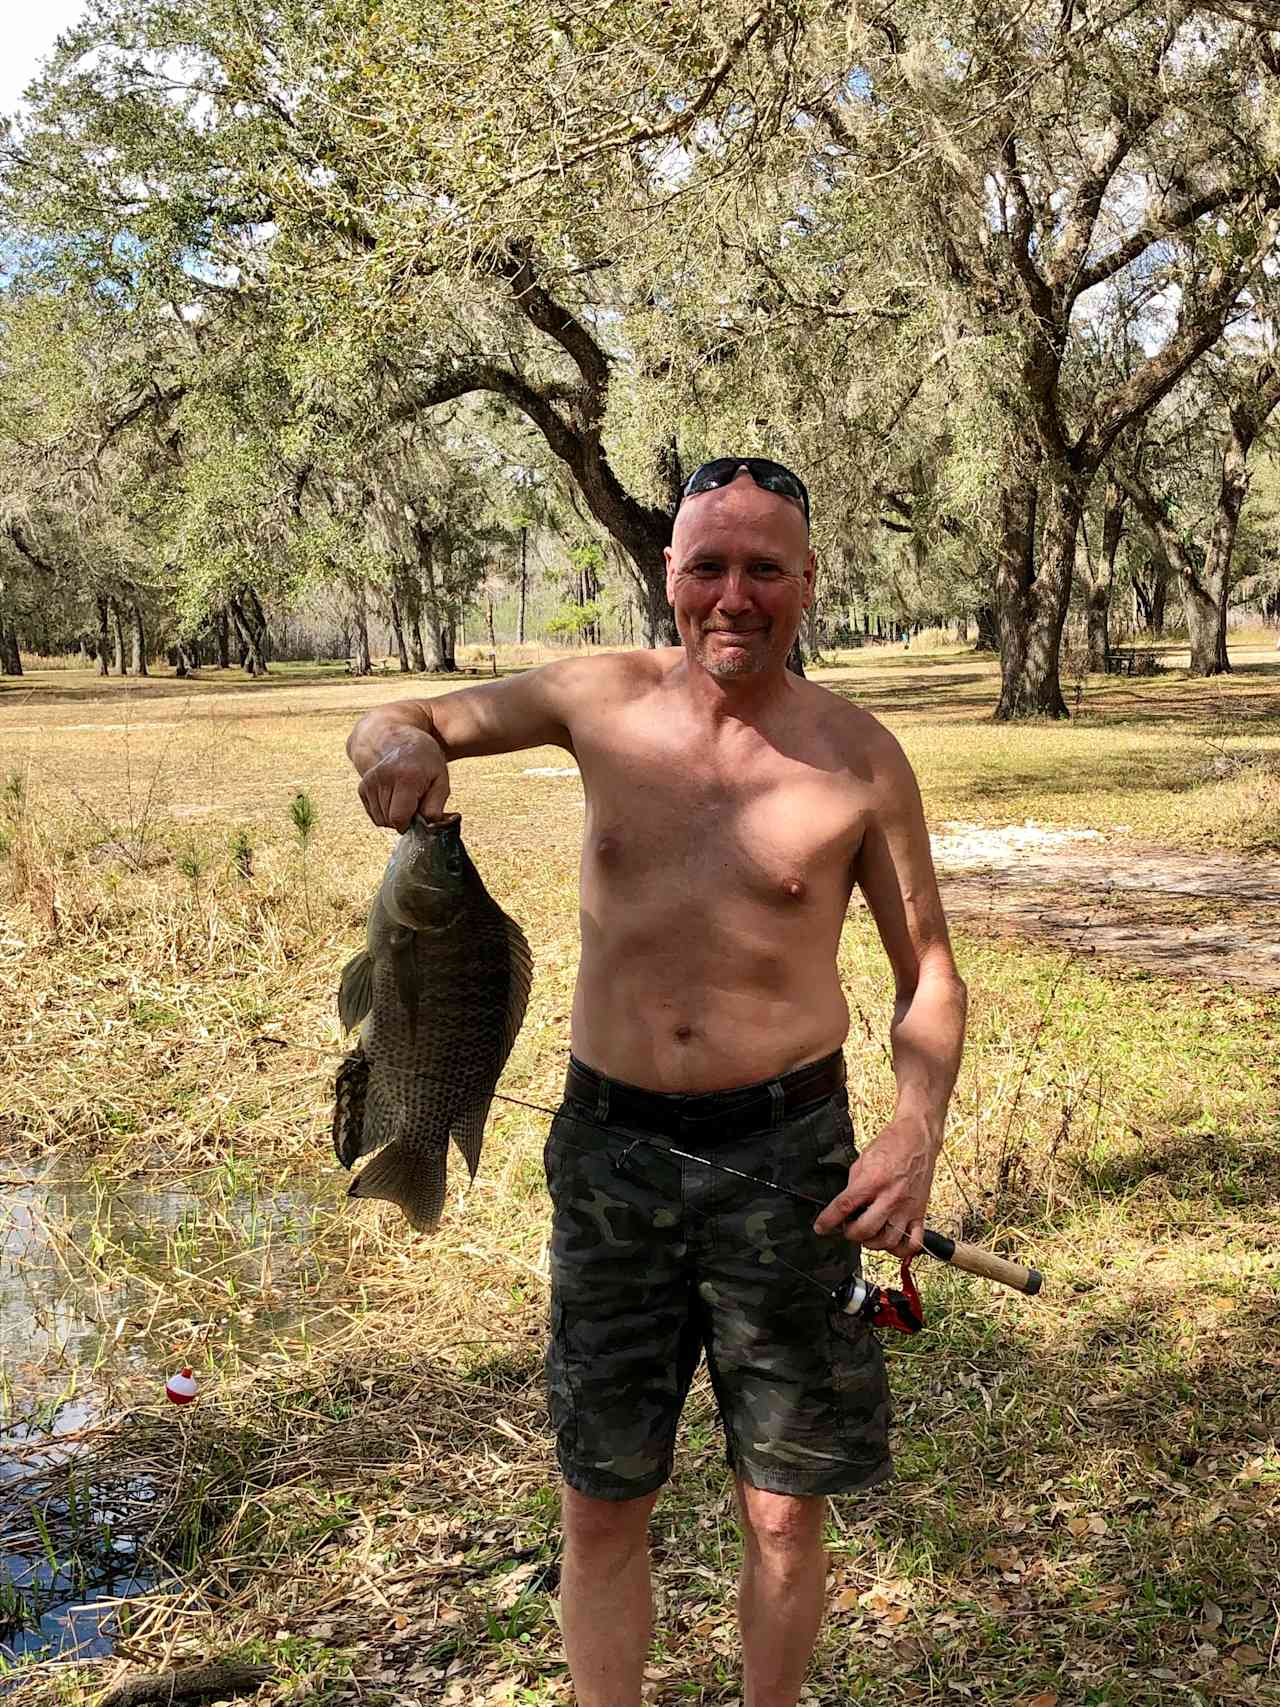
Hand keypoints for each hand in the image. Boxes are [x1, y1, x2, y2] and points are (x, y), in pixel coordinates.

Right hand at [357, 730, 450, 829]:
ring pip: (380, 820)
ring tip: (405, 798)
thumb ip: (436, 805)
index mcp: (406, 776)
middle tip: (415, 803)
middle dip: (404, 820)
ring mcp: (369, 782)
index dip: (410, 824)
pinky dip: (385, 812)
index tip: (419, 815)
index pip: (399, 817)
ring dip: (394, 817)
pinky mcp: (362, 787)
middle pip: (389, 821)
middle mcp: (383, 778)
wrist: (401, 741)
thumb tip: (427, 826)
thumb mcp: (441, 780)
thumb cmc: (426, 762)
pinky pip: (374, 815)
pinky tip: (394, 797)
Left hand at [812, 1113, 937, 1257]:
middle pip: (865, 1230)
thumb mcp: (863, 1160)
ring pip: (888, 1241)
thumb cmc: (891, 1145)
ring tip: (867, 1233)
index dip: (828, 1220)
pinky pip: (914, 1242)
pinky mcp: (920, 1212)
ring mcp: (907, 1207)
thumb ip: (853, 1185)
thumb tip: (844, 1206)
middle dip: (850, 1234)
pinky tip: (891, 1242)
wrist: (918, 1138)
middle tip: (848, 1227)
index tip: (821, 1227)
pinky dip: (901, 1249)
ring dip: (872, 1243)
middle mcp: (891, 1196)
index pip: (845, 1206)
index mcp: (873, 1180)